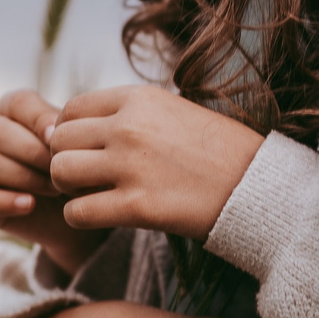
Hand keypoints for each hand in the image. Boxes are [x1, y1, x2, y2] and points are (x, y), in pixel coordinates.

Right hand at [0, 89, 109, 275]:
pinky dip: (5, 201)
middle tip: (63, 171)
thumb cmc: (80, 168)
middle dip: (33, 153)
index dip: (38, 119)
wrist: (77, 211)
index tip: (59, 139)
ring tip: (54, 189)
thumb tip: (52, 135)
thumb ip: (69, 132)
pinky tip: (30, 205)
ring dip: (23, 177)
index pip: (18, 102)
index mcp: (12, 109)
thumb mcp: (82, 146)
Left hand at [45, 83, 266, 239]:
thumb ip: (129, 114)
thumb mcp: (174, 112)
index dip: (68, 133)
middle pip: (59, 140)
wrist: (259, 187)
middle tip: (85, 178)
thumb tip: (77, 125)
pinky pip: (77, 212)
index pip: (70, 109)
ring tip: (91, 195)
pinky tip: (101, 217)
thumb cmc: (218, 152)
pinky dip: (80, 218)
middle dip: (64, 160)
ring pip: (60, 172)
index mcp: (138, 99)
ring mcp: (131, 166)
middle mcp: (129, 127)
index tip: (84, 151)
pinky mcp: (137, 206)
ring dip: (68, 189)